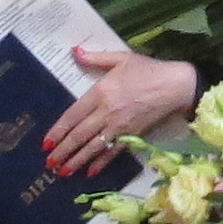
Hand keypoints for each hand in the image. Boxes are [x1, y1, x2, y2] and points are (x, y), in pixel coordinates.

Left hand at [45, 48, 195, 177]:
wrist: (176, 85)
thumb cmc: (148, 70)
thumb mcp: (121, 58)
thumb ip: (95, 57)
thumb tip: (73, 51)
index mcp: (100, 92)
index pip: (73, 115)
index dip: (58, 131)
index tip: (46, 143)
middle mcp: (107, 112)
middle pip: (79, 135)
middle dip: (63, 151)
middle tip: (49, 163)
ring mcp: (120, 127)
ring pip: (93, 147)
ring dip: (77, 161)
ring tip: (63, 172)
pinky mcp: (133, 136)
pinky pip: (113, 152)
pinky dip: (101, 163)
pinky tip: (91, 172)